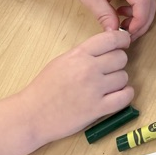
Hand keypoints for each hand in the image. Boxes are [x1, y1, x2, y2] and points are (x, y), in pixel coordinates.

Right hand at [21, 30, 132, 148]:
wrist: (31, 115)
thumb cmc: (44, 88)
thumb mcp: (62, 61)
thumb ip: (85, 53)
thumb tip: (109, 47)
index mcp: (79, 54)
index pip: (112, 39)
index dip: (122, 40)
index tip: (123, 44)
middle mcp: (88, 69)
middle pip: (121, 58)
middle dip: (118, 63)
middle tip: (109, 70)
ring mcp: (94, 89)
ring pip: (124, 77)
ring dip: (119, 82)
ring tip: (106, 87)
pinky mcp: (97, 109)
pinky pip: (125, 97)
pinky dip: (125, 96)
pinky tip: (118, 96)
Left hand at [64, 0, 155, 38]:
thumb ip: (105, 16)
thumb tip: (114, 34)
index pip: (143, 2)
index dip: (139, 21)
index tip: (127, 34)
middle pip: (150, 1)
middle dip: (142, 22)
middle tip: (128, 35)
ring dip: (141, 15)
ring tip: (124, 24)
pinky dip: (138, 7)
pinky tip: (122, 12)